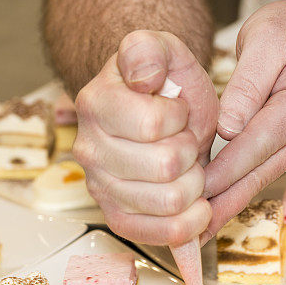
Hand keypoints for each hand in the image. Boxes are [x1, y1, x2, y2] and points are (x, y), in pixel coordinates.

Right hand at [74, 30, 218, 244]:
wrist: (164, 113)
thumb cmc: (167, 87)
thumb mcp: (166, 51)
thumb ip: (149, 49)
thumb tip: (141, 75)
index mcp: (96, 105)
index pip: (154, 125)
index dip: (179, 119)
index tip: (177, 112)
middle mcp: (89, 150)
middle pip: (166, 167)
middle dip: (191, 152)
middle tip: (184, 140)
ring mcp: (101, 188)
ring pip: (171, 202)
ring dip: (195, 184)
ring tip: (187, 167)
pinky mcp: (119, 218)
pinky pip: (161, 236)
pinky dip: (189, 224)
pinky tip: (196, 206)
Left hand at [201, 0, 285, 242]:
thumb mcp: (268, 37)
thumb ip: (248, 82)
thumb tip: (227, 127)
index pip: (255, 144)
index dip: (222, 171)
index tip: (192, 192)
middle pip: (258, 174)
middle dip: (221, 204)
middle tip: (189, 233)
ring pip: (259, 181)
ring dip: (227, 206)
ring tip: (196, 233)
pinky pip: (260, 173)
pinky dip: (236, 192)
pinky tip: (214, 210)